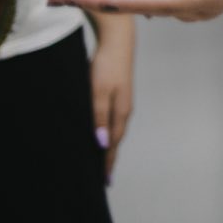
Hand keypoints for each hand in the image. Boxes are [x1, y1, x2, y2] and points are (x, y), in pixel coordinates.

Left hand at [89, 17, 134, 181]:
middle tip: (103, 177)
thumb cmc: (106, 66)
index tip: (104, 182)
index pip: (113, 145)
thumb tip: (103, 144)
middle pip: (116, 140)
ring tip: (100, 159)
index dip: (107, 163)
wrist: (118, 40)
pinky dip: (107, 132)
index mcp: (121, 113)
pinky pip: (112, 120)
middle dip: (109, 158)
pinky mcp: (118, 94)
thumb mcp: (98, 93)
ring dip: (108, 146)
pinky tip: (101, 133)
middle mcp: (124, 110)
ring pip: (115, 130)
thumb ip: (99, 118)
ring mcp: (122, 102)